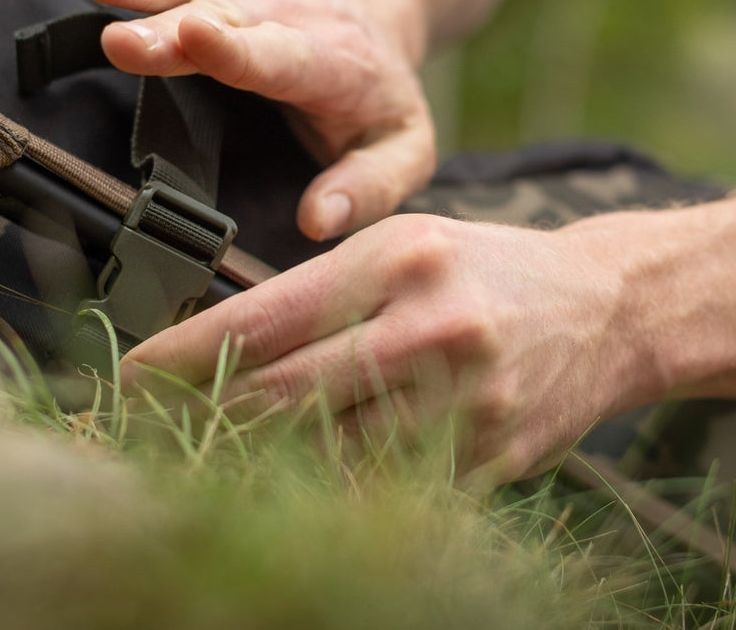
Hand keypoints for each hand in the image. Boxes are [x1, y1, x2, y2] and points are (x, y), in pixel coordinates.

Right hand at [69, 0, 435, 239]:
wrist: (370, 15)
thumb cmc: (378, 97)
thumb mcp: (404, 149)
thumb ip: (369, 186)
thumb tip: (319, 220)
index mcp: (328, 63)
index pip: (279, 57)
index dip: (237, 50)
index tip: (197, 38)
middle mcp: (278, 17)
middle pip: (220, 17)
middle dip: (170, 25)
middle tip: (124, 40)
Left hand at [121, 213, 642, 482]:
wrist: (607, 309)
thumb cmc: (487, 268)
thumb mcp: (406, 245)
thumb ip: (322, 290)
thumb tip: (219, 347)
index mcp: (401, 261)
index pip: (265, 317)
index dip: (183, 355)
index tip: (128, 375)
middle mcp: (432, 330)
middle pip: (283, 395)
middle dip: (205, 416)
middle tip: (149, 426)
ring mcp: (464, 402)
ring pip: (327, 455)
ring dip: (260, 462)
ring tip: (212, 457)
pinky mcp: (489, 459)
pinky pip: (386, 491)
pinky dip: (333, 491)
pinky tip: (298, 485)